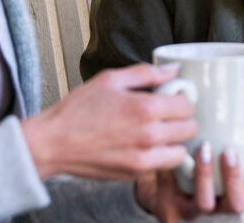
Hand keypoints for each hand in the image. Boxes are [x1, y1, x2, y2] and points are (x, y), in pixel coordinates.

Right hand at [21, 63, 197, 179]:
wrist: (53, 143)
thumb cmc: (77, 110)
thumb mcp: (110, 79)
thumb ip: (146, 73)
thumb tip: (174, 69)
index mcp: (145, 108)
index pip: (188, 105)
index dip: (182, 99)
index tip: (172, 97)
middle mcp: (149, 135)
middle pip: (190, 129)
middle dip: (182, 119)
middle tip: (167, 114)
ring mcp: (143, 158)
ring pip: (181, 152)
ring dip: (176, 142)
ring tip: (160, 132)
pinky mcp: (135, 174)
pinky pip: (162, 166)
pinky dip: (161, 157)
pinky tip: (146, 146)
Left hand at [135, 123, 243, 222]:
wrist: (170, 191)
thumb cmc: (207, 176)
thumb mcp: (230, 162)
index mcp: (237, 198)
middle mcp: (219, 208)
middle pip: (236, 204)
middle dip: (234, 178)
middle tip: (229, 152)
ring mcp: (196, 211)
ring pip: (205, 203)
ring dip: (206, 176)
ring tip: (204, 149)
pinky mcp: (172, 208)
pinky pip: (174, 195)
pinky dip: (174, 173)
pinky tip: (178, 153)